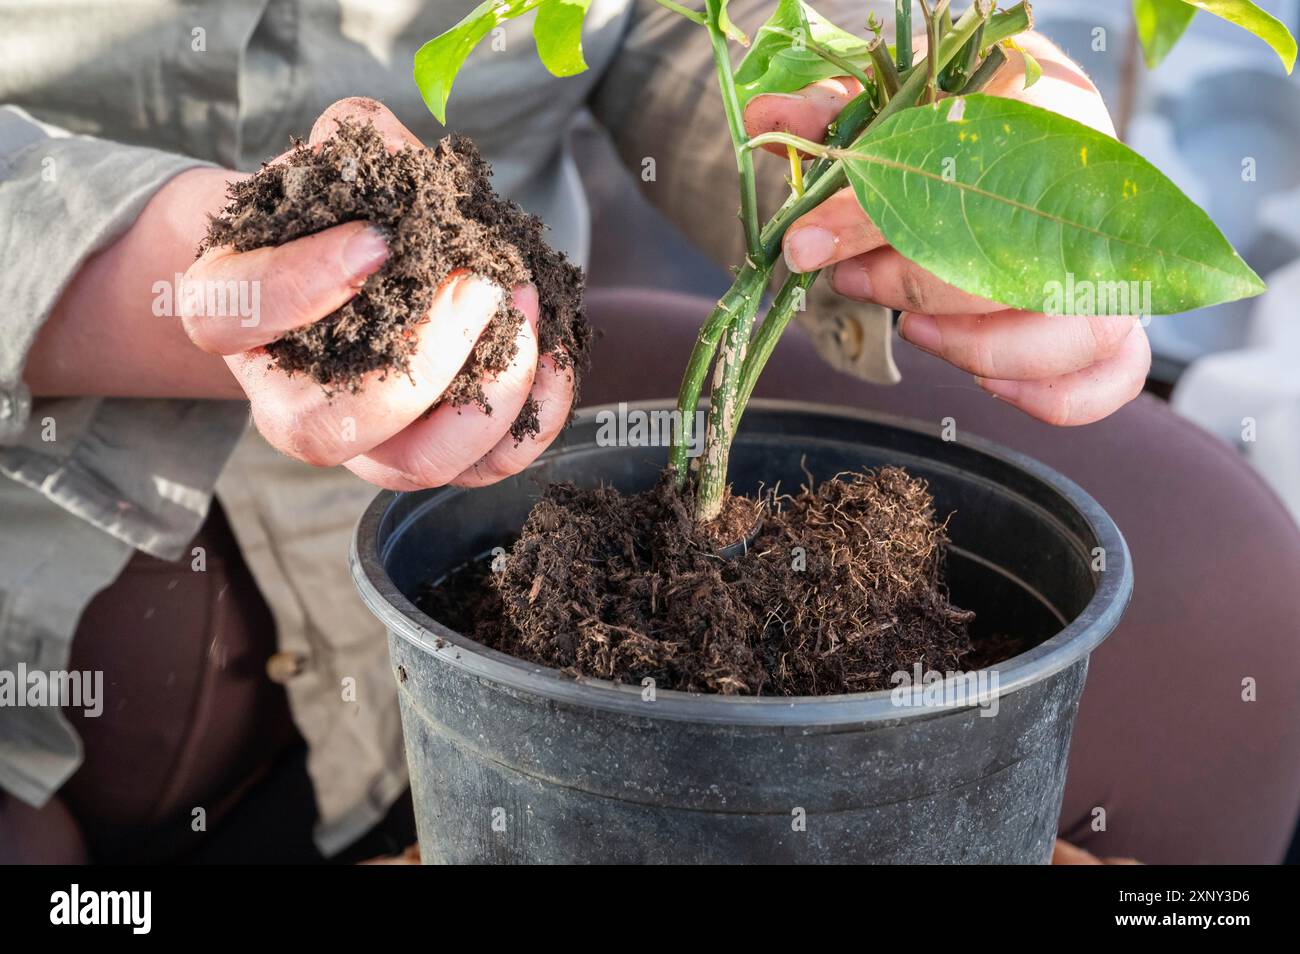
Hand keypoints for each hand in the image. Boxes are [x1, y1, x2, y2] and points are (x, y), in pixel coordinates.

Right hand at [180, 98, 573, 489]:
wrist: (364, 266)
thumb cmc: (343, 211)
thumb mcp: (336, 156)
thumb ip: (359, 141)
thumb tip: (403, 161)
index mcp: (232, 316)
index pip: (230, 317)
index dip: (301, 285)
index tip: (378, 241)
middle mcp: (285, 401)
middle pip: (330, 427)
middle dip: (422, 357)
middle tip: (478, 282)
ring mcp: (361, 443)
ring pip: (415, 464)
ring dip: (488, 395)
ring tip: (524, 308)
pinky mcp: (430, 454)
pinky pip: (483, 469)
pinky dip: (533, 417)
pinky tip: (555, 351)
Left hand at [744, 33, 1151, 425]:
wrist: (1020, 115)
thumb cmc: (957, 113)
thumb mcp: (896, 98)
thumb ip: (838, 112)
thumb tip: (773, 120)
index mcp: (1053, 110)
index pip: (968, 172)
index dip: (878, 215)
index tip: (808, 242)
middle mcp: (1100, 189)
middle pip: (1029, 262)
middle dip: (920, 286)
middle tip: (854, 279)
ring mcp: (1117, 259)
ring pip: (1081, 329)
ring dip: (983, 346)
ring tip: (914, 331)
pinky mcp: (1115, 317)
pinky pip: (1110, 374)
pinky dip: (1047, 394)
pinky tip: (983, 380)